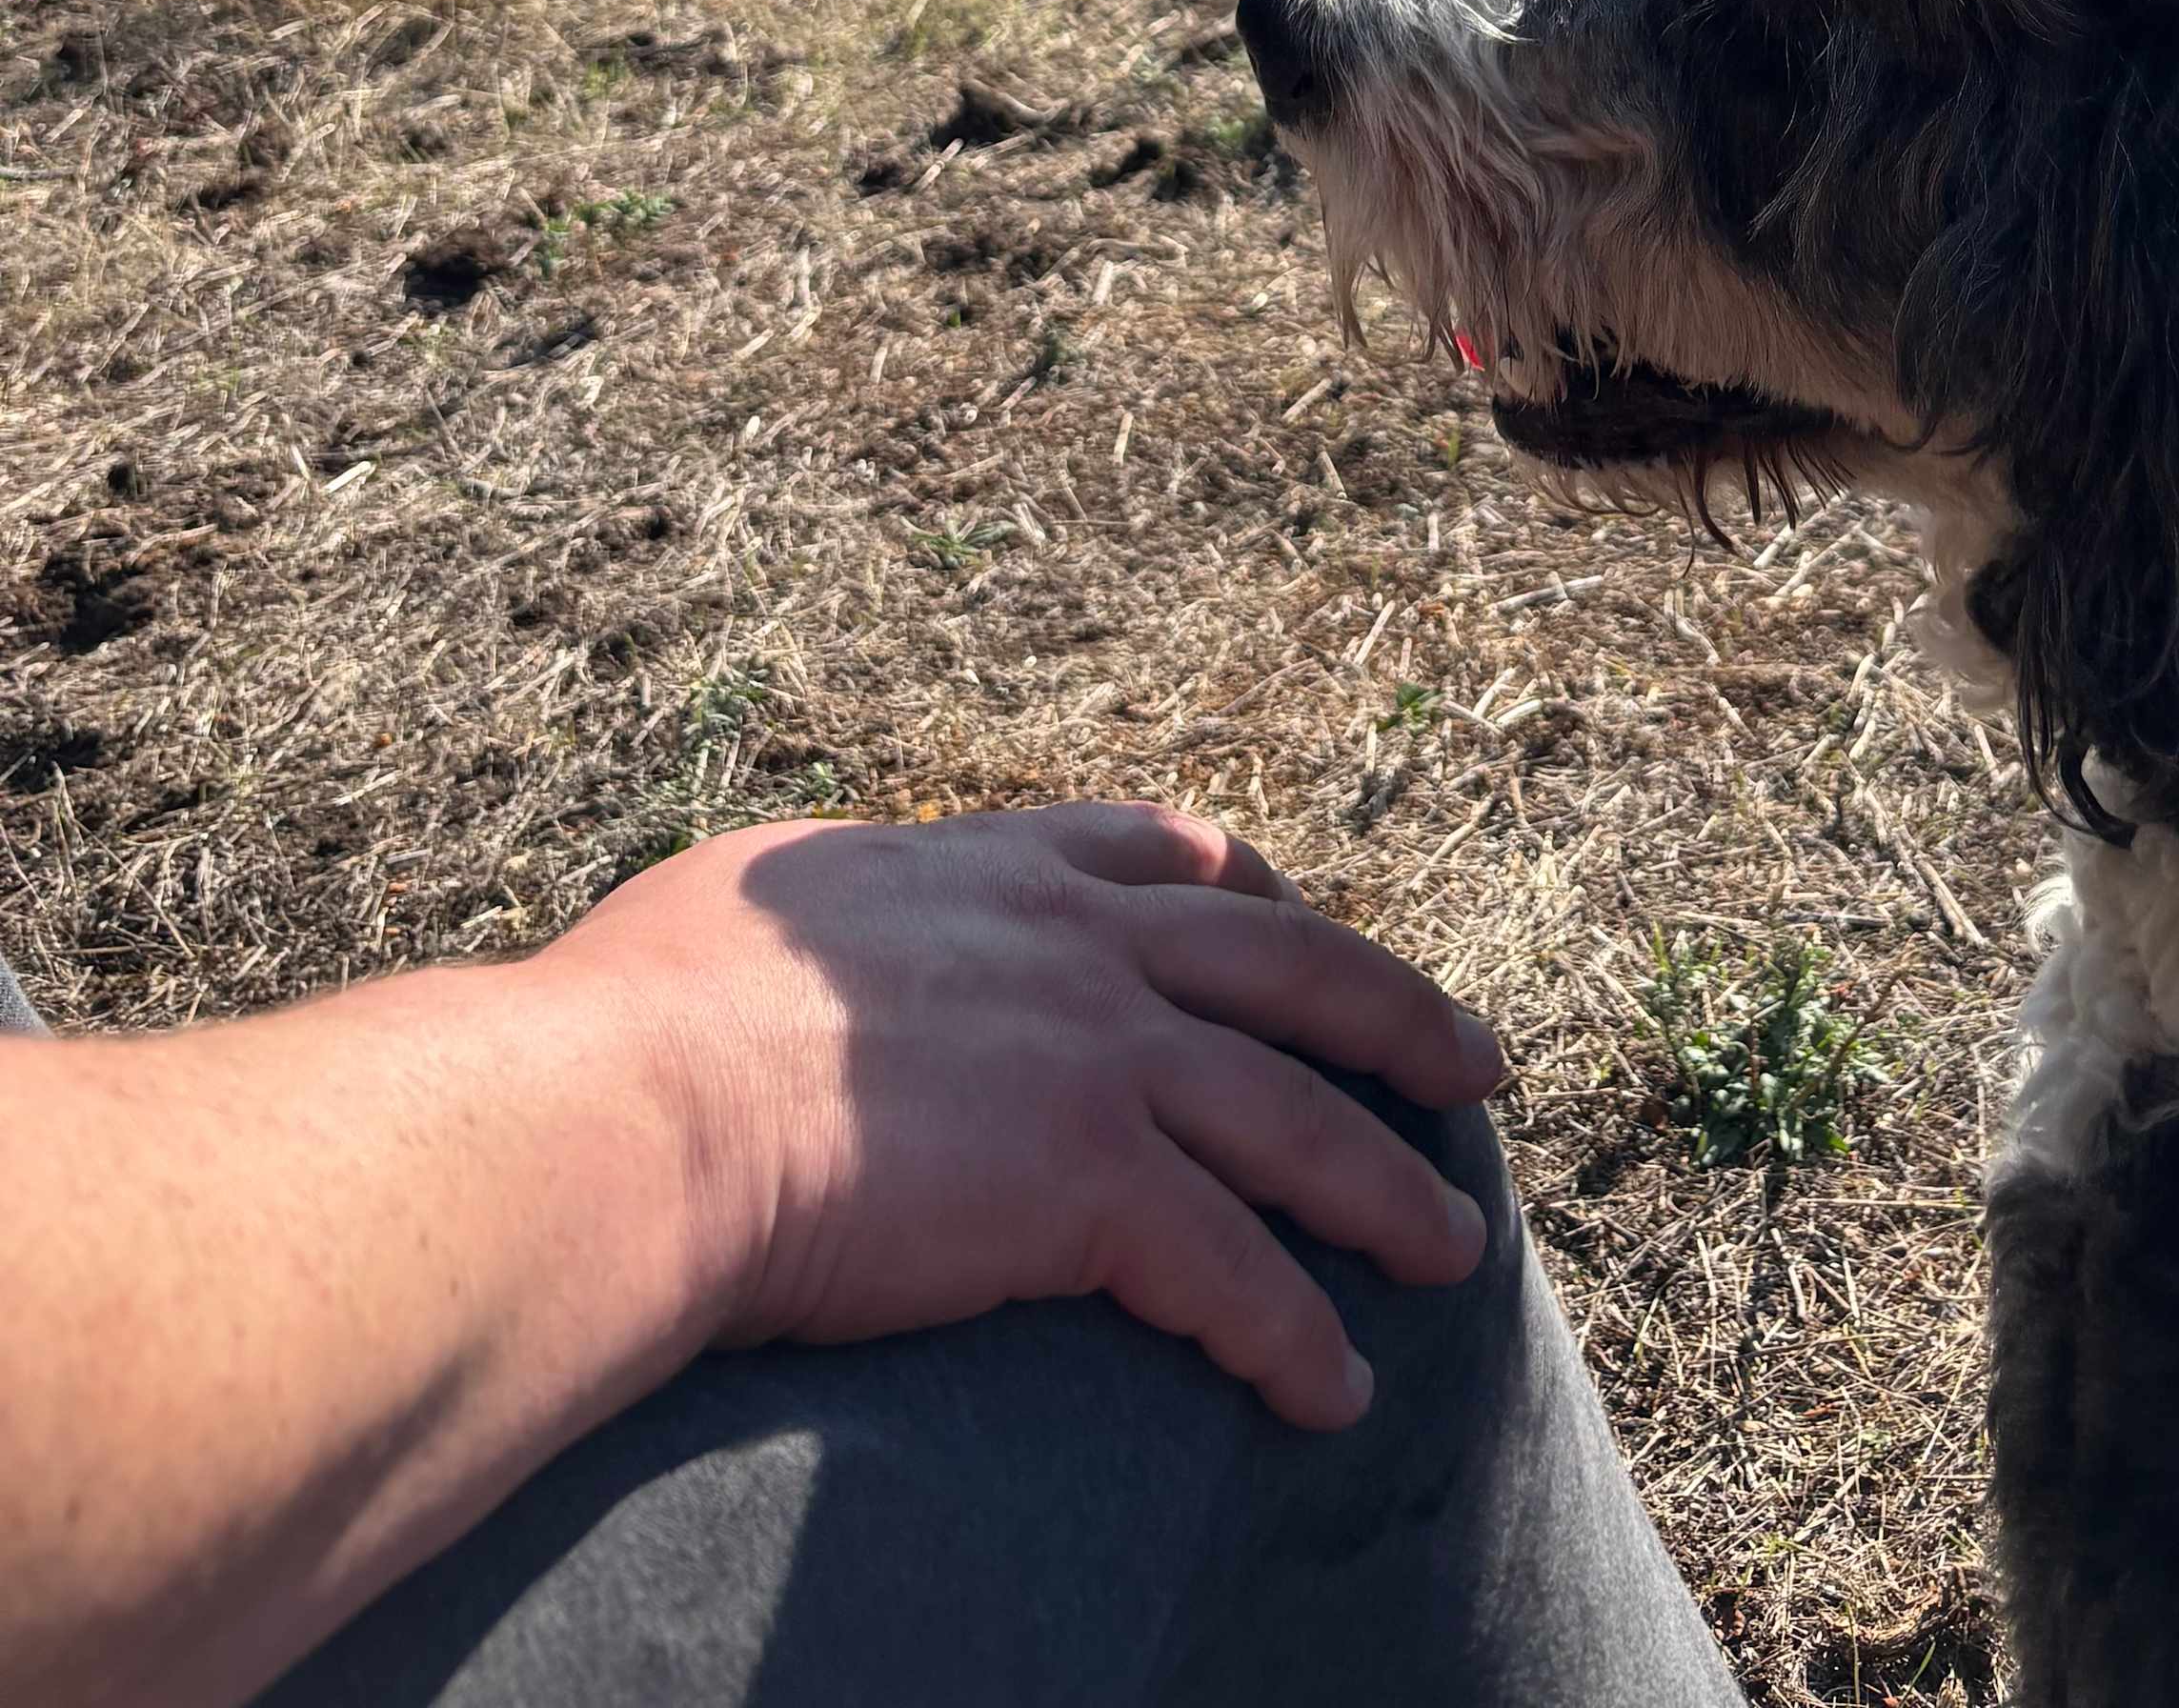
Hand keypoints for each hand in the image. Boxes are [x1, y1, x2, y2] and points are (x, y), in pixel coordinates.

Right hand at [537, 800, 1506, 1430]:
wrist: (633, 1109)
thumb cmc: (634, 1016)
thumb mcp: (751, 899)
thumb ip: (814, 905)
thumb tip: (782, 919)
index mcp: (994, 872)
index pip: (1165, 855)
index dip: (1255, 893)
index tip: (1304, 918)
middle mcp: (1075, 943)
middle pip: (1293, 971)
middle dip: (1398, 1017)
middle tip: (1477, 1065)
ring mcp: (1097, 1057)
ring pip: (1296, 1124)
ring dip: (1386, 1193)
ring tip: (1452, 1251)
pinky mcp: (1089, 1184)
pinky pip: (1232, 1274)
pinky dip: (1293, 1336)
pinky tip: (1333, 1392)